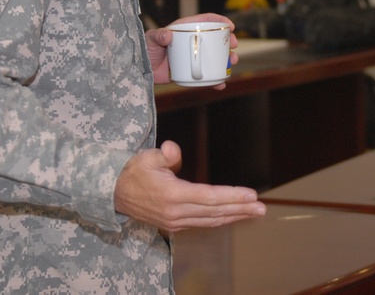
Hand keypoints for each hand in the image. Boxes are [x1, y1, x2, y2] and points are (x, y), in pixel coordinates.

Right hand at [114, 141, 265, 232]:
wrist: (113, 193)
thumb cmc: (134, 171)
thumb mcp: (147, 157)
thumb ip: (165, 154)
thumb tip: (173, 150)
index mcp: (172, 195)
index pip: (209, 197)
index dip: (232, 197)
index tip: (251, 195)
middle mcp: (175, 212)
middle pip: (214, 212)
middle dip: (240, 209)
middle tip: (262, 208)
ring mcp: (175, 221)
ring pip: (210, 220)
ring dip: (234, 216)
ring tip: (254, 212)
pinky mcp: (174, 225)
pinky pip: (203, 223)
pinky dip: (220, 219)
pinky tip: (233, 215)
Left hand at [146, 13, 238, 86]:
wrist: (142, 70)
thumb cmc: (146, 50)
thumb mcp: (151, 39)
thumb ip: (158, 35)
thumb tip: (168, 35)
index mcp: (186, 29)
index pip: (206, 21)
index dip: (220, 21)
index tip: (230, 26)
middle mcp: (193, 42)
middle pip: (215, 39)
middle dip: (228, 41)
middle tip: (234, 45)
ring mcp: (194, 57)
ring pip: (215, 57)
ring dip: (227, 59)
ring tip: (232, 61)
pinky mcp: (193, 71)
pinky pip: (207, 75)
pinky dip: (215, 80)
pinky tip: (221, 83)